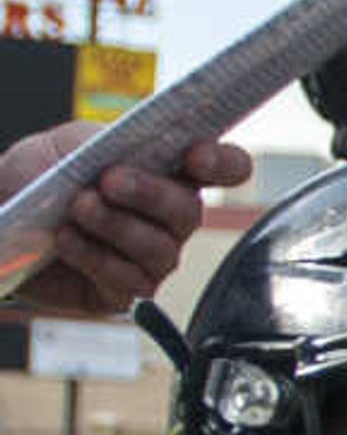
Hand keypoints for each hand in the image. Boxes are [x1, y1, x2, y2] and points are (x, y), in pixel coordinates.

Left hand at [3, 132, 251, 314]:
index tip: (196, 155)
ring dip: (117, 226)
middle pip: (190, 211)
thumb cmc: (34, 179)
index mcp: (167, 174)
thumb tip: (128, 160)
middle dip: (150, 194)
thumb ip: (103, 142)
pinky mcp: (121, 292)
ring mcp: (149, 259)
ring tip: (77, 208)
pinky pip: (128, 281)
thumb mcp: (65, 144)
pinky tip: (66, 240)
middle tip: (109, 180)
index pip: (223, 169)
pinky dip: (95, 258)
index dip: (223, 163)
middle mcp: (167, 219)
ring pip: (160, 249)